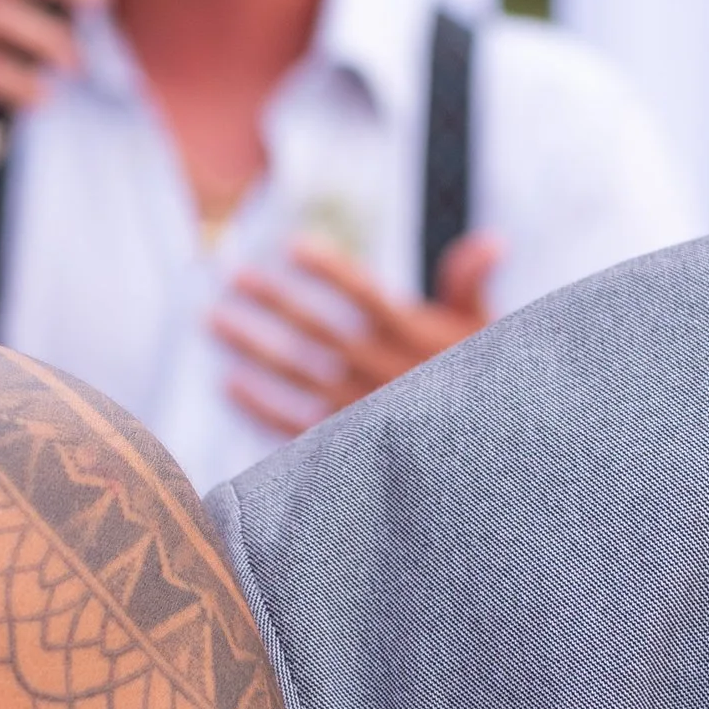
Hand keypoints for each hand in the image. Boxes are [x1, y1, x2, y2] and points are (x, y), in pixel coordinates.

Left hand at [211, 232, 503, 437]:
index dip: (330, 271)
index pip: (368, 297)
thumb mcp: (490, 334)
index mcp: (420, 342)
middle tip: (233, 277)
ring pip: (300, 376)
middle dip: (275, 302)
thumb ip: (474, 286)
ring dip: (254, 348)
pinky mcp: (350, 450)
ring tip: (214, 321)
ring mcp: (364, 415)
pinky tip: (230, 386)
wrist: (491, 467)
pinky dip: (261, 409)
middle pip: (320, 333)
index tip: (293, 247)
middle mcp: (388, 377)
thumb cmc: (487, 389)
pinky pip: (297, 428)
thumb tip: (494, 241)